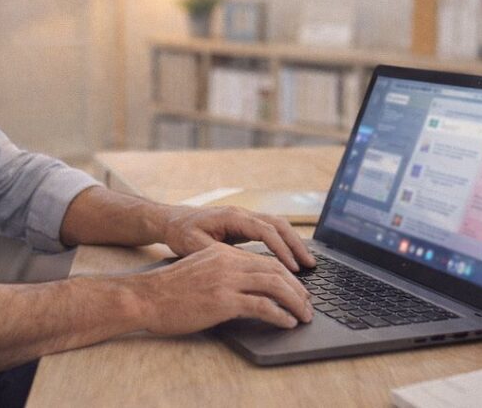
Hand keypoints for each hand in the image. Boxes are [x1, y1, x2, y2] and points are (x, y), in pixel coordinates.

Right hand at [131, 242, 313, 333]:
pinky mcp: (224, 300)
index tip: (297, 288)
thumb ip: (222, 272)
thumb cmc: (168, 290)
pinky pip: (262, 305)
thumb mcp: (199, 270)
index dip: (286, 274)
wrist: (145, 297)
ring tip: (304, 315)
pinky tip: (287, 322)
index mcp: (222, 252)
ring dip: (295, 301)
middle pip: (275, 269)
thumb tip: (244, 287)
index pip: (264, 259)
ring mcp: (226, 279)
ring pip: (274, 284)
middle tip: (308, 303)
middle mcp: (227, 261)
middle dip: (297, 288)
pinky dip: (280, 314)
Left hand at [159, 204, 315, 271]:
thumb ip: (216, 253)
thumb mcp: (193, 245)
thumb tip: (238, 265)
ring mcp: (244, 218)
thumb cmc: (180, 232)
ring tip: (307, 264)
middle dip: (296, 244)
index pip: (265, 231)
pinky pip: (270, 232)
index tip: (293, 267)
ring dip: (293, 243)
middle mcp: (242, 214)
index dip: (281, 249)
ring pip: (277, 226)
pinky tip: (291, 260)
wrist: (170, 220)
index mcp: (232, 217)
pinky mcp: (244, 226)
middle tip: (311, 265)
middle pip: (278, 224)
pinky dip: (283, 243)